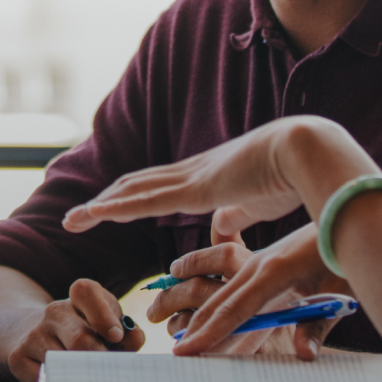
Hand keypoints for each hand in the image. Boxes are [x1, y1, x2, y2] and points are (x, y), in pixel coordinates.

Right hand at [5, 278, 144, 381]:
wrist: (32, 334)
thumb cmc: (82, 332)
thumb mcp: (106, 325)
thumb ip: (126, 333)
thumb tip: (136, 338)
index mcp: (77, 298)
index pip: (86, 292)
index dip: (103, 315)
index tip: (116, 336)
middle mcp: (54, 312)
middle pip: (80, 339)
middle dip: (99, 360)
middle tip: (108, 371)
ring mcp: (33, 335)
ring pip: (63, 364)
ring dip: (82, 378)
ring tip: (90, 380)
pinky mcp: (18, 357)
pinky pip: (46, 381)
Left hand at [63, 116, 363, 236]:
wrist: (309, 152)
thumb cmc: (293, 176)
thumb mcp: (256, 203)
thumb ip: (235, 215)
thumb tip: (219, 229)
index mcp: (206, 176)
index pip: (158, 186)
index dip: (130, 197)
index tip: (107, 208)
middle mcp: (191, 172)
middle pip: (136, 185)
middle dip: (105, 201)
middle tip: (76, 216)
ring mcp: (191, 178)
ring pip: (132, 192)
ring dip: (100, 206)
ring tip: (72, 220)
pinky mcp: (196, 189)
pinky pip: (146, 200)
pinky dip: (117, 208)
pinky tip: (95, 214)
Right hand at [154, 225, 344, 358]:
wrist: (350, 215)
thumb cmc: (346, 257)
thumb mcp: (338, 293)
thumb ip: (317, 326)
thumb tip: (303, 355)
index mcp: (274, 272)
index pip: (234, 310)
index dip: (209, 333)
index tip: (185, 351)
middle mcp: (259, 264)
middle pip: (219, 300)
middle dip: (195, 326)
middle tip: (173, 350)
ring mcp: (260, 259)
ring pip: (221, 289)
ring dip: (198, 309)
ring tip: (172, 325)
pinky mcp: (265, 259)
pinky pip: (232, 280)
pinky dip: (215, 297)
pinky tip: (203, 305)